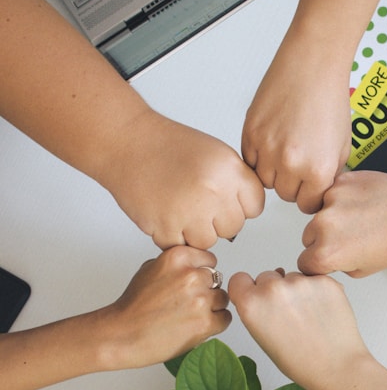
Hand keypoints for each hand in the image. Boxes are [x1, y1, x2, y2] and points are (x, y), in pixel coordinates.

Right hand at [100, 246, 230, 368]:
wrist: (122, 335)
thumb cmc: (133, 306)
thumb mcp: (150, 268)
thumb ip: (177, 264)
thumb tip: (197, 265)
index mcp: (178, 257)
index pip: (210, 260)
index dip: (202, 274)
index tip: (193, 284)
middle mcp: (191, 276)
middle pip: (218, 280)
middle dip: (207, 291)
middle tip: (188, 303)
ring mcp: (200, 300)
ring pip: (223, 299)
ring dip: (212, 308)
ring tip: (190, 316)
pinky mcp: (205, 323)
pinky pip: (225, 319)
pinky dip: (215, 324)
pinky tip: (195, 326)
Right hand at [102, 113, 264, 249]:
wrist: (127, 142)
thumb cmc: (169, 146)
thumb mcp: (216, 154)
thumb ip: (236, 182)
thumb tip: (248, 211)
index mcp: (229, 170)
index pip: (255, 206)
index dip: (240, 205)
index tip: (226, 199)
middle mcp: (212, 191)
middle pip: (233, 228)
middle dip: (218, 220)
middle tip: (198, 202)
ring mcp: (189, 212)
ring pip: (209, 241)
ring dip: (195, 231)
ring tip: (180, 207)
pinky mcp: (165, 227)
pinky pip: (181, 247)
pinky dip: (173, 236)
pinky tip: (166, 213)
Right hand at [228, 269, 367, 389]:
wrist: (336, 366)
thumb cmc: (300, 361)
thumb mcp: (262, 338)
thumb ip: (255, 310)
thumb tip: (260, 290)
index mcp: (251, 304)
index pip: (239, 279)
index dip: (248, 288)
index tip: (256, 296)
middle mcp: (272, 289)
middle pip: (266, 276)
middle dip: (274, 290)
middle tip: (288, 314)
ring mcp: (300, 281)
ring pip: (292, 276)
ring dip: (297, 289)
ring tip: (308, 316)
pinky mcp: (324, 280)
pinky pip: (314, 278)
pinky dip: (317, 290)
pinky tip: (322, 311)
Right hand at [241, 33, 351, 213]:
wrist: (313, 64)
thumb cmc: (329, 97)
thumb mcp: (342, 146)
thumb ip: (329, 174)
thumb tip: (318, 192)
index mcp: (318, 170)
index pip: (308, 204)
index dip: (310, 195)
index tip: (309, 186)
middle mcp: (291, 163)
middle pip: (285, 195)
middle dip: (293, 183)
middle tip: (299, 162)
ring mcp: (267, 149)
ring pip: (265, 181)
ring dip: (274, 171)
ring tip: (286, 149)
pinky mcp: (250, 133)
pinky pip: (250, 161)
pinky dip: (259, 156)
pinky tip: (274, 139)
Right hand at [298, 170, 386, 276]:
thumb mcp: (362, 269)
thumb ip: (336, 265)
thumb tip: (324, 258)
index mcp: (327, 253)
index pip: (304, 262)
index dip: (318, 263)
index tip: (328, 259)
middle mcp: (324, 226)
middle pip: (308, 237)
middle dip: (323, 239)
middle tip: (349, 238)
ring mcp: (331, 201)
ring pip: (318, 214)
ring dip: (331, 218)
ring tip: (359, 220)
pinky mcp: (340, 182)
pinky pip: (331, 194)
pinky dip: (342, 200)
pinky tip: (361, 205)